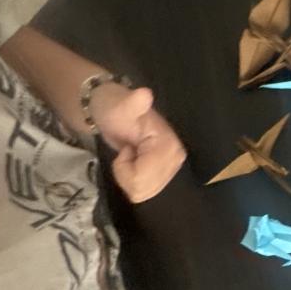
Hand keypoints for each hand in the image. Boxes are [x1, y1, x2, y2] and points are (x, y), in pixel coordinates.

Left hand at [93, 84, 185, 202]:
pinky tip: (133, 163)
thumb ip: (132, 103)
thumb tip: (144, 95)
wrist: (114, 113)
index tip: (127, 147)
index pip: (141, 178)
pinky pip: (142, 194)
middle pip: (142, 190)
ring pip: (141, 194)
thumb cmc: (115, 109)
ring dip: (127, 177)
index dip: (124, 167)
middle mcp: (176, 160)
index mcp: (169, 146)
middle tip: (127, 151)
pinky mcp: (165, 177)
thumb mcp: (119, 105)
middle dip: (125, 173)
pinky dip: (131, 181)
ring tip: (130, 156)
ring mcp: (172, 169)